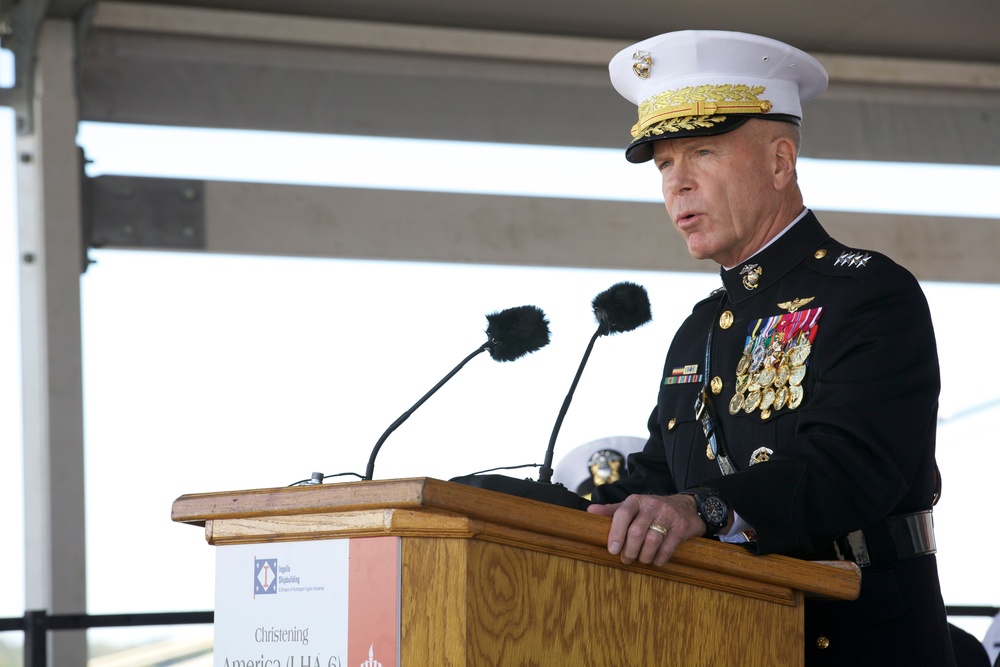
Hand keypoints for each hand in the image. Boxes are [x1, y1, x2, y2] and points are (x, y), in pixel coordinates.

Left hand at [587, 494, 704, 566]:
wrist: (685, 506)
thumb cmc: (652, 510)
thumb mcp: (633, 506)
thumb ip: (612, 511)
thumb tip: (589, 511)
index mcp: (636, 500)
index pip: (622, 514)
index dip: (616, 533)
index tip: (612, 550)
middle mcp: (652, 505)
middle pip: (637, 531)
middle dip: (629, 550)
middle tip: (626, 559)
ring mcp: (668, 515)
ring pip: (652, 540)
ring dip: (644, 556)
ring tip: (641, 560)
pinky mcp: (682, 526)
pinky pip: (668, 547)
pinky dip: (659, 558)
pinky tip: (655, 561)